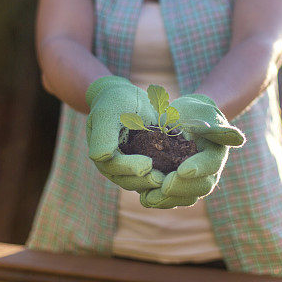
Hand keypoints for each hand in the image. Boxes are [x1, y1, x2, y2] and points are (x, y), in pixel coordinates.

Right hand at [85, 76, 164, 191]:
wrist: (128, 98)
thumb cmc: (115, 101)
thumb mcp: (107, 112)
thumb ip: (103, 135)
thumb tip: (100, 157)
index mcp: (103, 156)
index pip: (115, 167)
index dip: (130, 168)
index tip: (147, 165)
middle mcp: (116, 167)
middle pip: (129, 180)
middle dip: (146, 181)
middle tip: (162, 178)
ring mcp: (132, 168)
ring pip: (143, 182)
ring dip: (157, 184)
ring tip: (173, 179)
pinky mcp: (149, 166)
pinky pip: (156, 174)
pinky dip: (167, 176)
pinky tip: (181, 173)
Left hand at [139, 94, 244, 208]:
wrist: (183, 120)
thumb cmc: (194, 112)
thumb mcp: (203, 113)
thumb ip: (216, 127)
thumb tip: (239, 139)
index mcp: (216, 154)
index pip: (211, 164)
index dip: (198, 168)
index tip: (183, 170)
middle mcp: (208, 173)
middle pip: (200, 187)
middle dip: (181, 188)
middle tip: (163, 184)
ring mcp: (193, 183)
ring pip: (185, 198)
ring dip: (167, 200)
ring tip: (150, 196)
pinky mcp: (177, 188)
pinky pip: (170, 199)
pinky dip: (158, 200)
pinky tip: (144, 197)